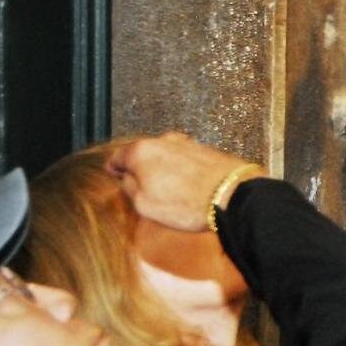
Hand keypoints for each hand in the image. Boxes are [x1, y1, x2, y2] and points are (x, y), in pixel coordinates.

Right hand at [106, 133, 262, 231]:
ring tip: (169, 190)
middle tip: (142, 187)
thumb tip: (127, 179)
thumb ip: (129, 187)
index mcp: (141, 151)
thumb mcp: (144, 204)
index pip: (118, 156)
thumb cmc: (186, 204)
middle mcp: (163, 141)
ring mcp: (187, 143)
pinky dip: (183, 170)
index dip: (114, 168)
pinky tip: (188, 186)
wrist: (232, 196)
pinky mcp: (206, 150)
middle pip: (143, 154)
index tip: (114, 173)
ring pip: (166, 155)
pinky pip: (186, 160)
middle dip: (141, 168)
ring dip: (164, 169)